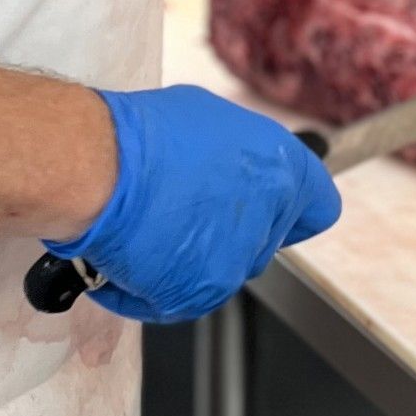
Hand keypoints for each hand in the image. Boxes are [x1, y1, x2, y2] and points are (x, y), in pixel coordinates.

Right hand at [43, 84, 341, 324]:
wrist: (96, 168)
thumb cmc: (141, 135)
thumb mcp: (205, 116)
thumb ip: (238, 152)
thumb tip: (232, 165)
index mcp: (282, 167)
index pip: (319, 208)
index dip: (293, 211)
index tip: (273, 211)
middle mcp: (269, 216)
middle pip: (262, 243)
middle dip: (227, 233)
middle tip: (181, 210)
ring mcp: (236, 260)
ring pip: (219, 273)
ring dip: (188, 259)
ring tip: (147, 228)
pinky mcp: (198, 294)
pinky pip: (176, 298)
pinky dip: (150, 285)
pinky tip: (126, 256)